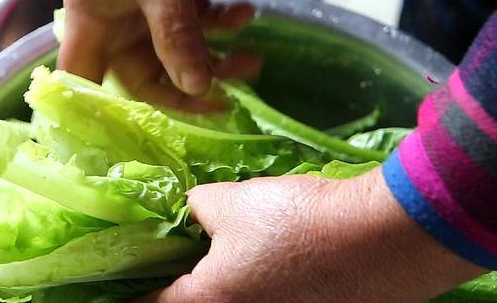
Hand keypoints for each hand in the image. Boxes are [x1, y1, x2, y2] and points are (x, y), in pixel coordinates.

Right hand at [59, 0, 257, 111]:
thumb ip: (176, 34)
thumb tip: (197, 88)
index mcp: (92, 21)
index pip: (84, 84)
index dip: (98, 115)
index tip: (134, 142)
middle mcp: (112, 19)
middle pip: (144, 73)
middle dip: (189, 84)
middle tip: (233, 95)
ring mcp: (138, 3)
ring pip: (173, 48)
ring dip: (212, 53)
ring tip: (253, 57)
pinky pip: (189, 18)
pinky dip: (216, 20)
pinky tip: (245, 12)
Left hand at [135, 170, 484, 302]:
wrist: (386, 240)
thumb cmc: (298, 221)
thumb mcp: (232, 202)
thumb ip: (196, 208)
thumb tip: (190, 212)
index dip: (123, 290)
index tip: (110, 279)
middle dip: (172, 283)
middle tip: (164, 255)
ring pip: (226, 301)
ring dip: (215, 282)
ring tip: (212, 250)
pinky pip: (260, 300)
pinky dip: (248, 283)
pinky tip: (257, 256)